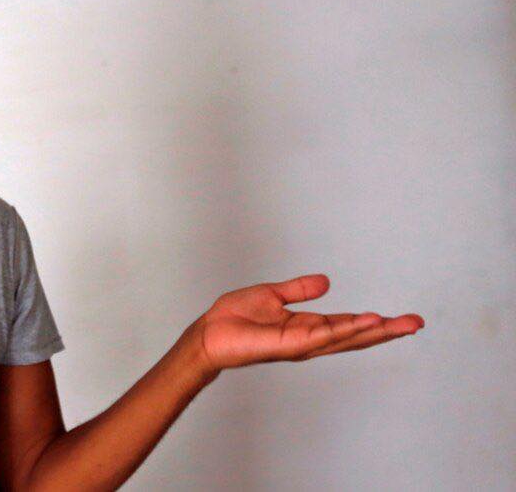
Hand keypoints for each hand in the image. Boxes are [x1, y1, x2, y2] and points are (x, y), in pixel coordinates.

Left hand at [191, 274, 423, 373]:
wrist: (210, 332)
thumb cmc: (234, 318)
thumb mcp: (272, 295)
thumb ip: (299, 290)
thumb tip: (327, 281)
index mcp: (307, 326)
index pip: (348, 325)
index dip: (375, 323)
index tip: (402, 319)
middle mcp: (309, 339)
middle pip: (356, 336)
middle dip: (387, 331)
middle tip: (416, 323)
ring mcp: (301, 344)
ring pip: (345, 337)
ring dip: (373, 331)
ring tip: (400, 324)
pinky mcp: (289, 344)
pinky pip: (323, 336)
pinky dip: (345, 329)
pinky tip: (365, 322)